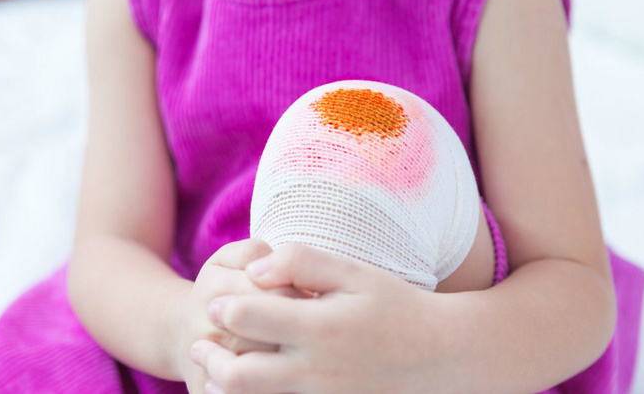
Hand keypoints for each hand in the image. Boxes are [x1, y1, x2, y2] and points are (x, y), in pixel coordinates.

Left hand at [190, 244, 448, 393]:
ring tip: (214, 375)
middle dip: (210, 359)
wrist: (442, 358)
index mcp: (318, 327)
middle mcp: (315, 370)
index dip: (224, 309)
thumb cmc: (397, 308)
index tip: (217, 305)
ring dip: (223, 389)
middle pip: (237, 375)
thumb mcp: (355, 273)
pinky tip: (251, 391)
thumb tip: (253, 270)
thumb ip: (302, 262)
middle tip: (200, 345)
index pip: (247, 318)